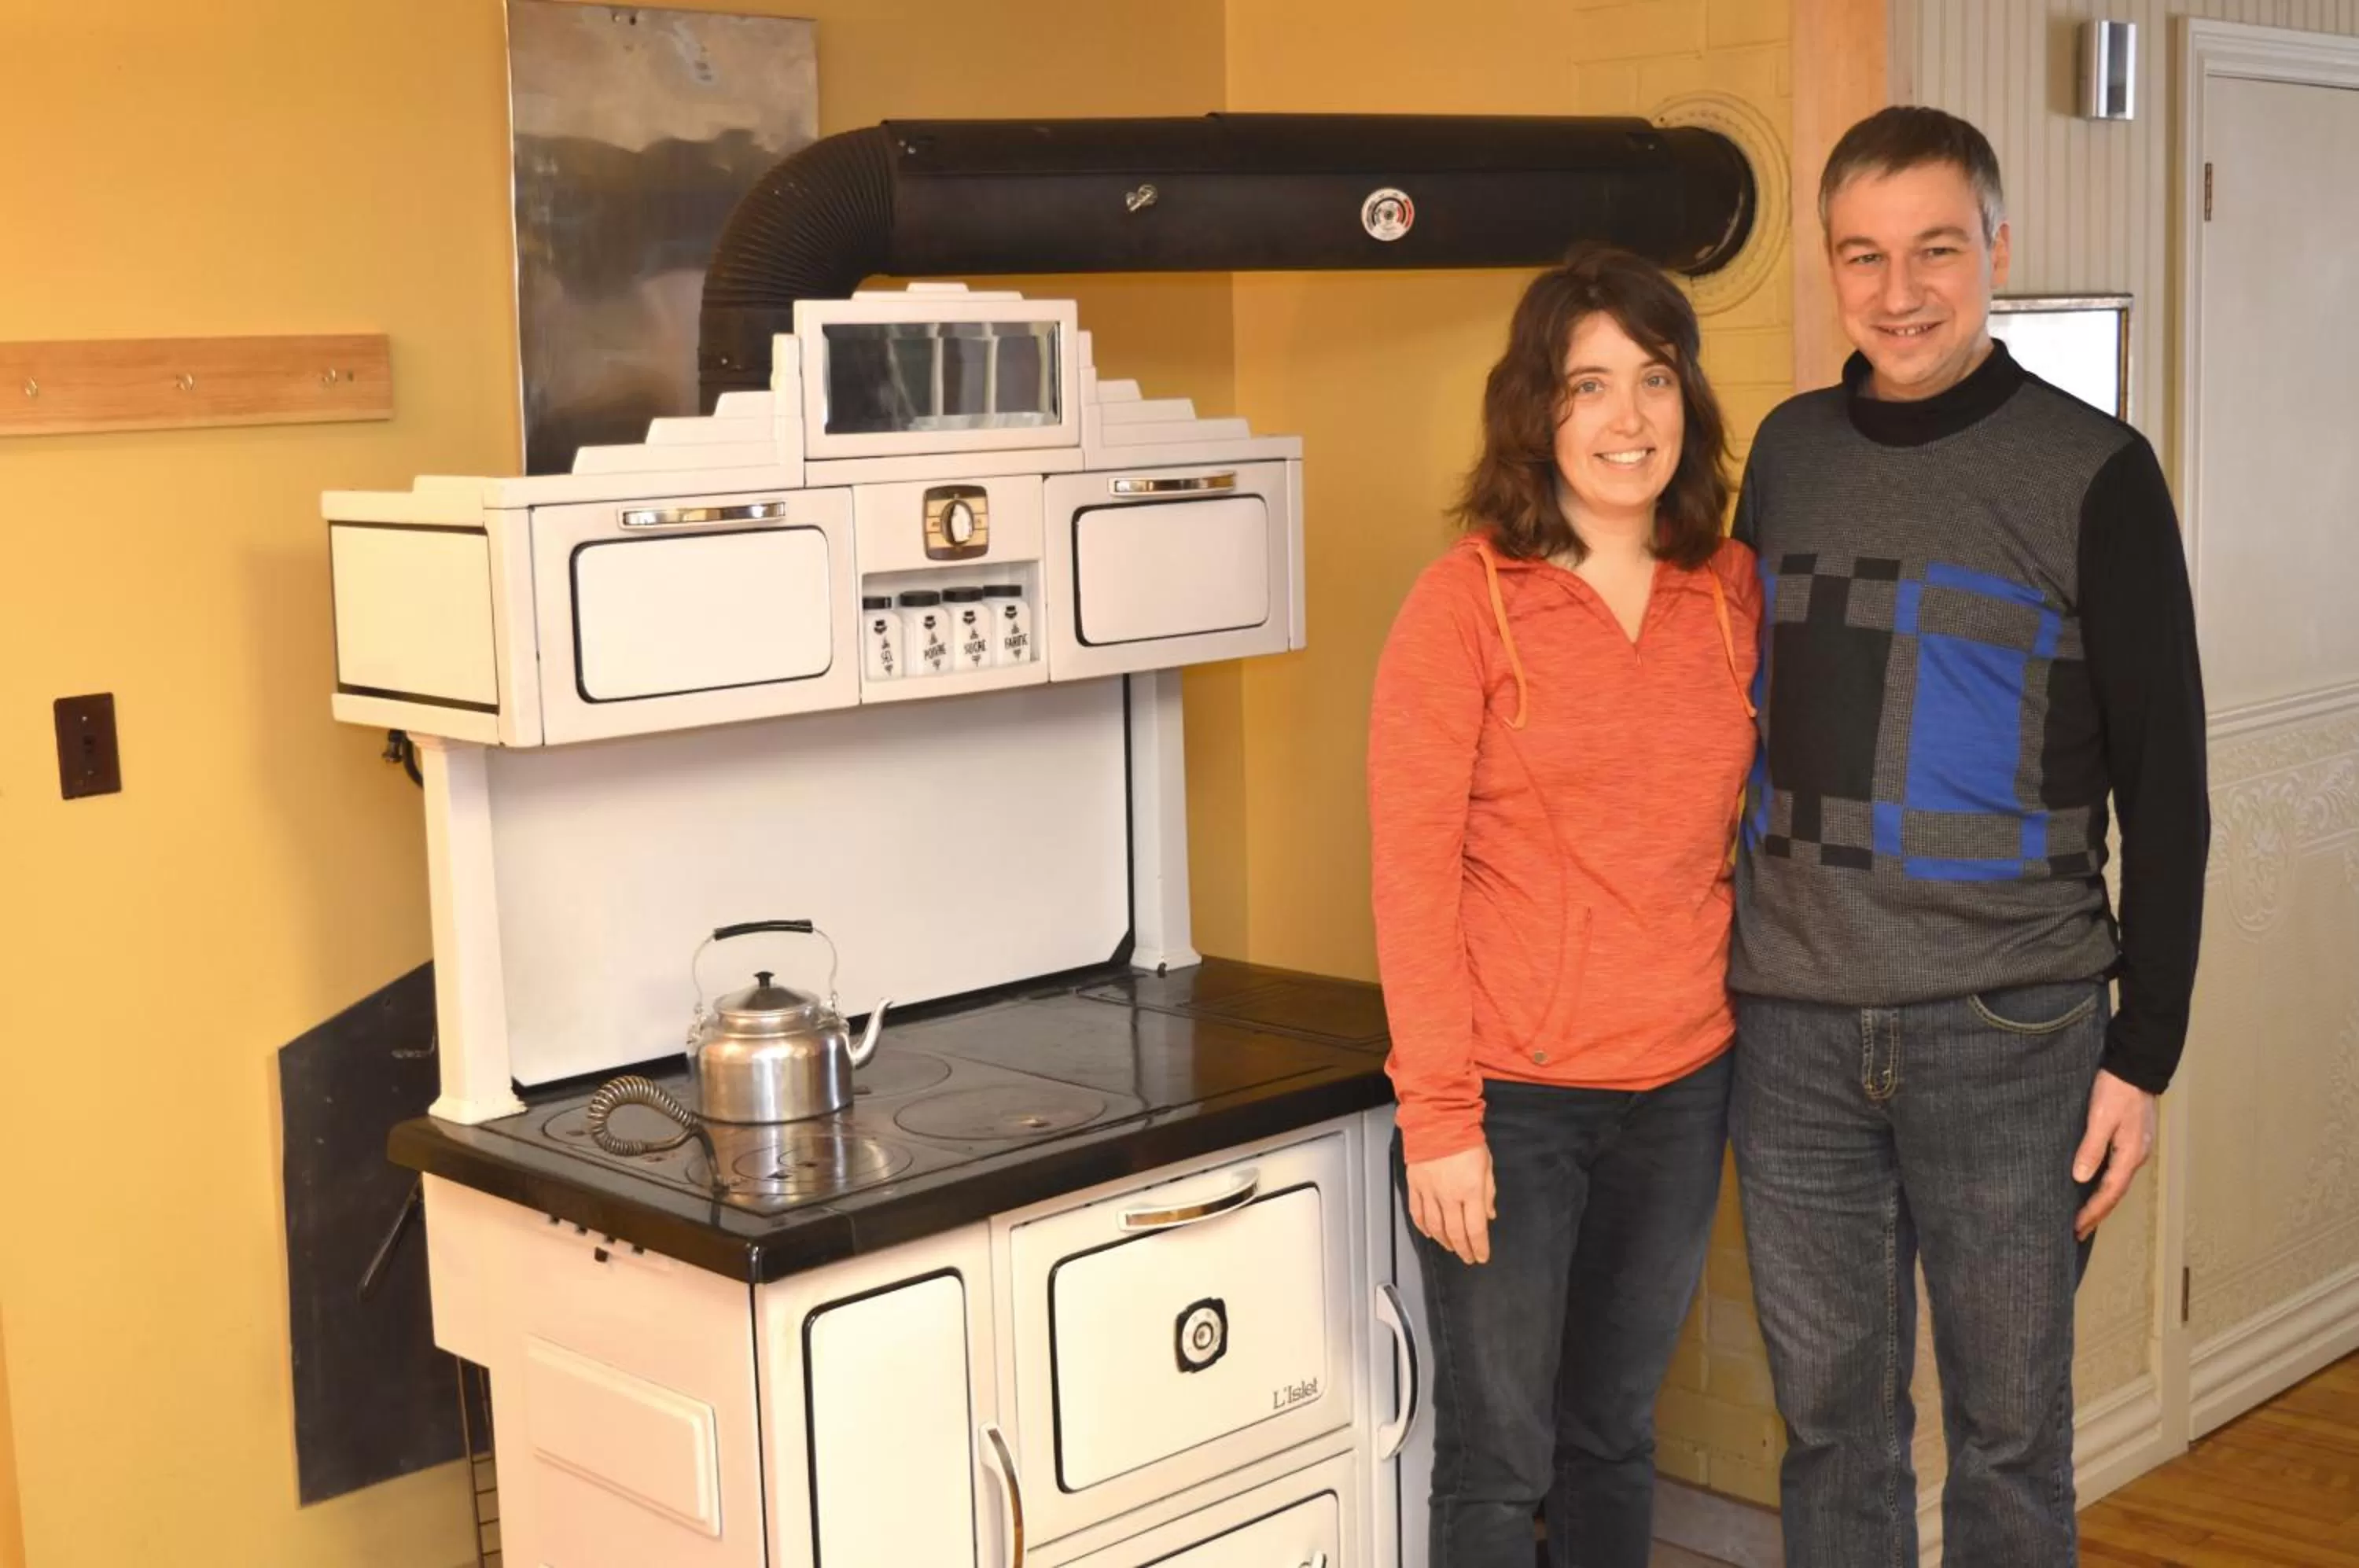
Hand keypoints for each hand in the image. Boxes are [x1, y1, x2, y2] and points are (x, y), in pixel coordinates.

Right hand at [1406, 1142, 1496, 1265]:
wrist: (1438, 1120)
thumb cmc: (1466, 1140)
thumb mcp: (1487, 1165)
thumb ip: (1488, 1193)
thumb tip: (1489, 1215)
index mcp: (1471, 1190)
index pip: (1476, 1229)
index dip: (1479, 1247)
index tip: (1482, 1256)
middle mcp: (1449, 1195)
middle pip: (1455, 1232)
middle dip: (1463, 1249)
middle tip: (1468, 1258)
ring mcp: (1430, 1191)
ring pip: (1435, 1227)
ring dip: (1444, 1241)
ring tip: (1451, 1247)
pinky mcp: (1415, 1186)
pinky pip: (1417, 1213)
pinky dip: (1423, 1227)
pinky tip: (1430, 1234)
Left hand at [2073, 1069, 2157, 1240]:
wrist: (2135, 1066)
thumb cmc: (2116, 1090)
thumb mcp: (2100, 1118)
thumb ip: (2091, 1148)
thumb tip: (2081, 1178)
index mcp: (2130, 1154)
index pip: (2110, 1193)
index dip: (2093, 1212)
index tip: (2077, 1228)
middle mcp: (2136, 1156)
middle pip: (2116, 1193)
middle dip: (2098, 1213)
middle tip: (2079, 1232)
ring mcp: (2136, 1148)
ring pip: (2118, 1182)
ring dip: (2102, 1201)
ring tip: (2086, 1216)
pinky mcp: (2132, 1139)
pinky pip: (2118, 1170)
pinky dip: (2107, 1184)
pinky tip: (2096, 1185)